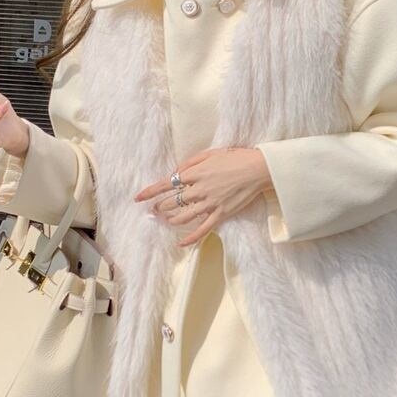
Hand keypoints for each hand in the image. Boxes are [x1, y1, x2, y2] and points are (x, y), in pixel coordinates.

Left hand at [133, 147, 272, 246]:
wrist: (257, 169)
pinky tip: (182, 243)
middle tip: (156, 210)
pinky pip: (203, 229)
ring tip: (167, 220)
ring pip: (184, 216)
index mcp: (195, 173)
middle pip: (173, 201)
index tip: (138, 197)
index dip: (150, 192)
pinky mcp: (221, 214)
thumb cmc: (235, 158)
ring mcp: (210, 203)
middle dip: (161, 206)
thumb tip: (176, 172)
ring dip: (172, 219)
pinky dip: (191, 238)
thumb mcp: (210, 153)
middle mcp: (199, 189)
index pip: (166, 184)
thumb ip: (191, 162)